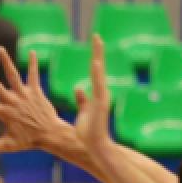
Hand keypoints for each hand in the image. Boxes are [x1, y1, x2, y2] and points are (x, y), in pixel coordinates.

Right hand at [0, 45, 65, 155]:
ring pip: (13, 75)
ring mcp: (24, 94)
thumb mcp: (10, 145)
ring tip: (0, 49)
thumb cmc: (29, 141)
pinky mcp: (35, 91)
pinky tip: (32, 52)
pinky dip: (33, 63)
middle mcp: (13, 101)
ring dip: (6, 61)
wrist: (50, 134)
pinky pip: (33, 75)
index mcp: (5, 112)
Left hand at [72, 35, 114, 156]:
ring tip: (97, 42)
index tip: (94, 43)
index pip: (94, 72)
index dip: (94, 57)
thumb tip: (78, 88)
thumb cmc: (89, 133)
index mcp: (96, 94)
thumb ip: (82, 100)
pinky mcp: (101, 104)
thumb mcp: (83, 113)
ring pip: (100, 74)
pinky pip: (98, 86)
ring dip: (98, 57)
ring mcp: (102, 97)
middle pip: (99, 68)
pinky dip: (97, 75)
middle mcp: (101, 93)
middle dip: (98, 52)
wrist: (96, 147)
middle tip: (96, 35)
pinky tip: (95, 63)